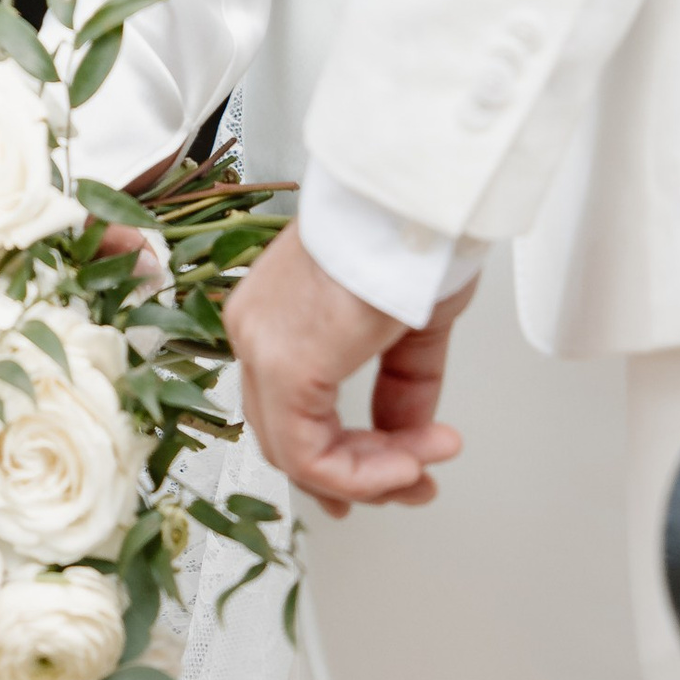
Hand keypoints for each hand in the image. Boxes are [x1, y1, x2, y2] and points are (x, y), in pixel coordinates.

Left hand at [225, 221, 472, 519]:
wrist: (413, 196)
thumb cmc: (409, 229)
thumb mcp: (408, 321)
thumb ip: (401, 384)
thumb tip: (403, 435)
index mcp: (274, 310)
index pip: (290, 406)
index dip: (344, 454)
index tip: (394, 471)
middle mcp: (254, 329)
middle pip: (291, 435)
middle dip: (359, 472)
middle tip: (411, 483)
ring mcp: (262, 347)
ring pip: (298, 453)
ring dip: (372, 475)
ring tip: (424, 470)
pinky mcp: (285, 366)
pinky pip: (311, 455)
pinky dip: (364, 474)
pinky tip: (408, 468)